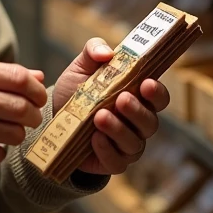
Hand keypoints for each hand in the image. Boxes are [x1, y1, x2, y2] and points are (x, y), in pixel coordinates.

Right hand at [0, 58, 46, 168]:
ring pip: (14, 133)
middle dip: (33, 115)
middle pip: (21, 108)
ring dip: (17, 134)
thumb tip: (39, 77)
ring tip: (5, 130)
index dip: (36, 90)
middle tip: (31, 118)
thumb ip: (1, 75)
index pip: (18, 78)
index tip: (39, 98)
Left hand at [53, 38, 170, 175]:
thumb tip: (106, 52)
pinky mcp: (112, 161)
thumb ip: (94, 50)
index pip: (159, 97)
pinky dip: (107, 150)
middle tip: (121, 99)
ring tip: (99, 117)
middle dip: (137, 111)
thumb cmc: (75, 89)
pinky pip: (118, 161)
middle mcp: (137, 122)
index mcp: (137, 96)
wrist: (53, 117)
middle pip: (150, 122)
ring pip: (134, 142)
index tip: (146, 83)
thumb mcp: (81, 66)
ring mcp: (126, 144)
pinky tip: (95, 139)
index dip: (157, 93)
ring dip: (118, 129)